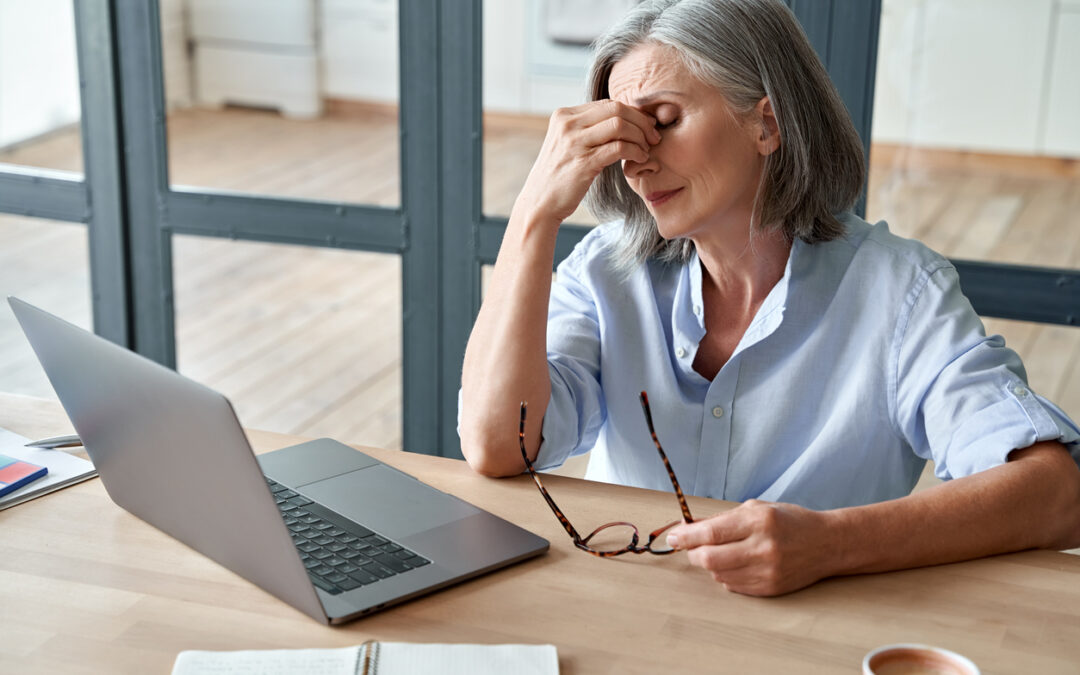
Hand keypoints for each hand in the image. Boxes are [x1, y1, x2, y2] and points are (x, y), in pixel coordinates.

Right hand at [514, 100, 659, 224]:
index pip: (608, 103)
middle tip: (653, 137)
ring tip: (646, 149)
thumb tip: (622, 119)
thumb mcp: (568, 143)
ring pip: (620, 125)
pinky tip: (640, 158)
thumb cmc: (559, 175)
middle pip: (616, 109)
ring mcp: (574, 143)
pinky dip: (635, 151)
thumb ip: (588, 129)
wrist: (540, 202)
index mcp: (564, 115)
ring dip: (640, 136)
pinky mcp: (583, 162)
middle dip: (641, 122)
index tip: (646, 126)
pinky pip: (619, 148)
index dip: (633, 113)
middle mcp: (567, 124)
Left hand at [666, 499, 836, 595]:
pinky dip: (725, 575)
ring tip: (721, 552)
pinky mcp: (770, 588)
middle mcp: (763, 548)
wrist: (827, 544)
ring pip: (719, 574)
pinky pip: (733, 586)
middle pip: (710, 558)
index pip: (711, 532)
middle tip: (692, 547)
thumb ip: (722, 519)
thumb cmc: (790, 521)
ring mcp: (768, 572)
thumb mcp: (757, 509)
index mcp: (759, 522)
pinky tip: (735, 564)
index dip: (686, 536)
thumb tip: (689, 528)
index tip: (673, 536)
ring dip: (710, 564)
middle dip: (693, 553)